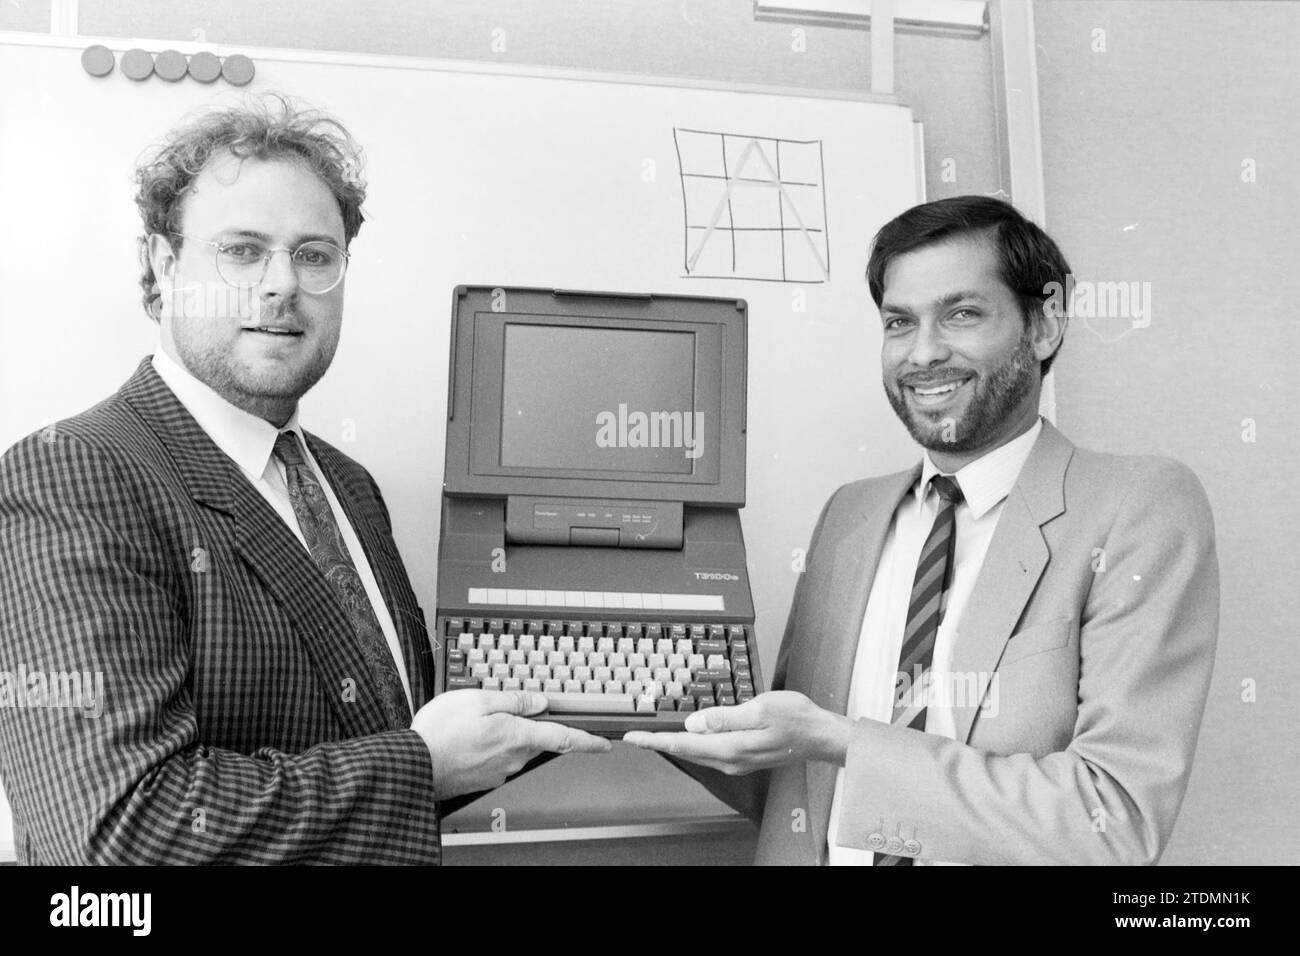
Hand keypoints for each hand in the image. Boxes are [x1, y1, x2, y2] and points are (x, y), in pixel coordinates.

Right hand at [411, 689, 610, 798]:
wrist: (414, 766)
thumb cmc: (442, 733)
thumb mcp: (479, 700)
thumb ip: (514, 700)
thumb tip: (541, 702)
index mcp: (518, 735)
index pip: (564, 738)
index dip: (589, 741)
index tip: (605, 744)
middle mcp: (514, 758)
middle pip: (535, 739)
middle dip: (526, 724)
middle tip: (501, 710)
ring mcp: (499, 771)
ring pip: (513, 747)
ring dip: (502, 734)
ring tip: (473, 722)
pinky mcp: (483, 778)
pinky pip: (495, 757)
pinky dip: (487, 746)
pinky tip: (467, 737)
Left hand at [622, 691, 850, 774]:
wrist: (820, 736)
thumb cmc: (796, 719)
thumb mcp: (759, 709)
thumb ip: (724, 718)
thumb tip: (692, 725)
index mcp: (731, 747)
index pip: (682, 744)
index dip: (654, 740)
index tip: (633, 737)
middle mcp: (730, 760)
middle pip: (685, 751)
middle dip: (658, 743)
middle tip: (634, 736)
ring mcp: (737, 761)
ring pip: (696, 752)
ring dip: (673, 744)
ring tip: (653, 735)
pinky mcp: (743, 757)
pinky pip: (709, 751)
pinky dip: (692, 744)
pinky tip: (687, 736)